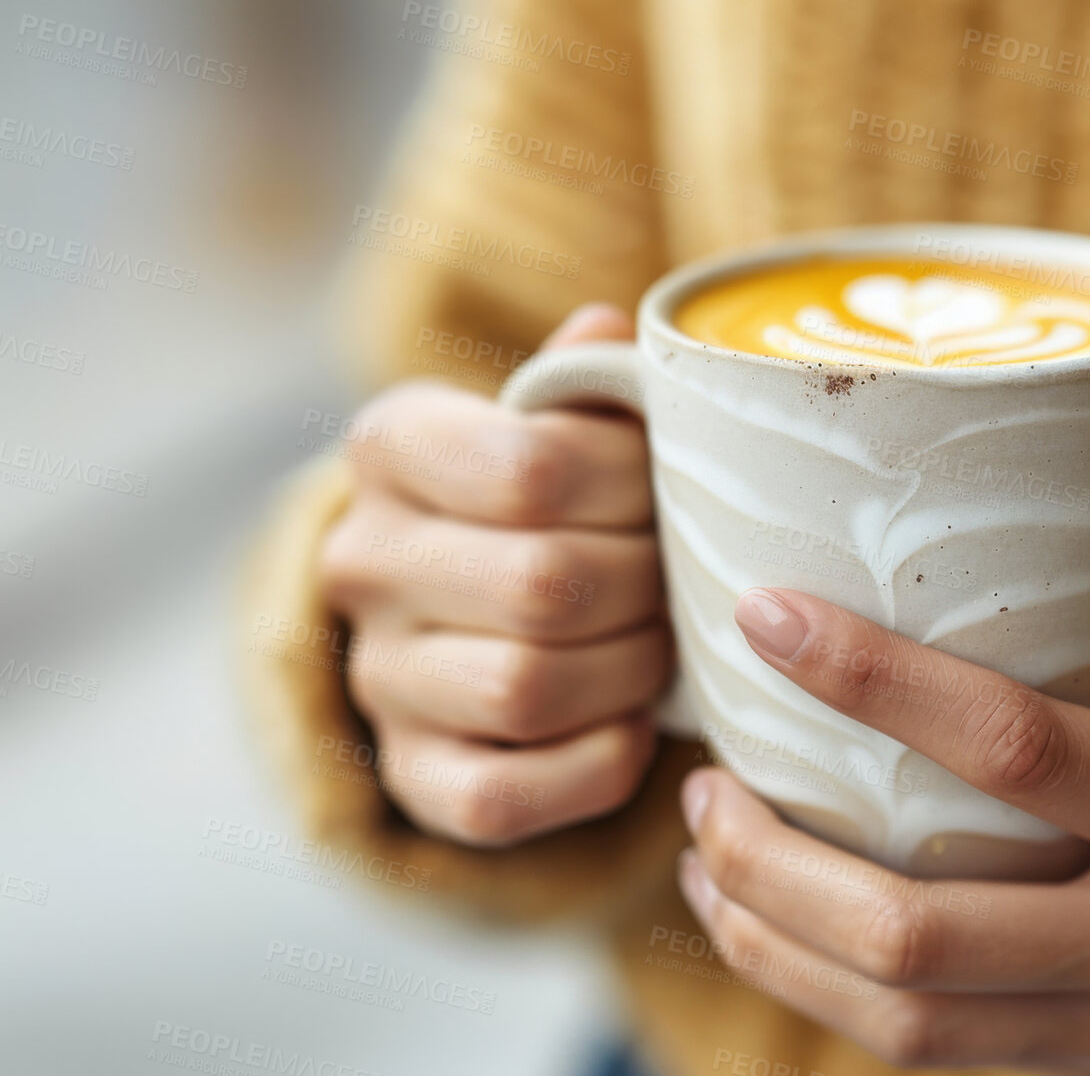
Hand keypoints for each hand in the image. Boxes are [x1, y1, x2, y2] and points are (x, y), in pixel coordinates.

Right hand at [319, 303, 665, 846]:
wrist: (458, 609)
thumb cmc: (541, 497)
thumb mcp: (557, 419)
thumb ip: (591, 384)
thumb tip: (611, 331)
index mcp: (394, 444)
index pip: (534, 466)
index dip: (634, 486)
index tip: (667, 493)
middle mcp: (363, 559)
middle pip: (542, 583)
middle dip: (647, 586)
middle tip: (686, 579)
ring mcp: (377, 677)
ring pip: (524, 690)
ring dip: (629, 674)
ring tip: (664, 648)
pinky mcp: (411, 776)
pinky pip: (503, 798)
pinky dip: (594, 767)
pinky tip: (630, 727)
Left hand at [676, 366, 1089, 1065]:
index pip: (1020, 753)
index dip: (876, 682)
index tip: (761, 613)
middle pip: (929, 937)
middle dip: (781, 867)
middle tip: (699, 781)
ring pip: (915, 1025)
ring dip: (782, 950)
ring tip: (706, 857)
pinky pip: (944, 1054)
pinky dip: (837, 1001)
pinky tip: (778, 929)